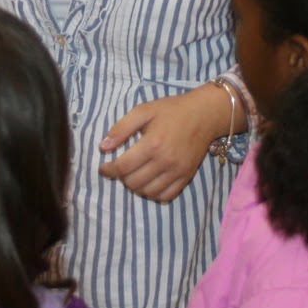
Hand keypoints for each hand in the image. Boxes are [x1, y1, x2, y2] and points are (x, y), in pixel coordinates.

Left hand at [98, 84, 229, 202]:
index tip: (103, 168)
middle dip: (121, 177)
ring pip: (148, 192)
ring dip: (136, 187)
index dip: (108, 170)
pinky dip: (153, 194)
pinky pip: (166, 196)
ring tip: (134, 175)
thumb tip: (103, 147)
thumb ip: (121, 128)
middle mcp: (165, 161)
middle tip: (121, 168)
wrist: (204, 114)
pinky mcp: (186, 177)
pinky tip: (149, 183)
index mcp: (152, 144)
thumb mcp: (143, 111)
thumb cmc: (171, 110)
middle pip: (133, 182)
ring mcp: (177, 172)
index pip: (123, 167)